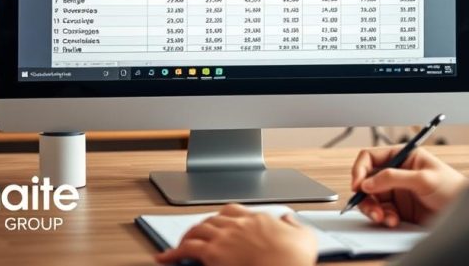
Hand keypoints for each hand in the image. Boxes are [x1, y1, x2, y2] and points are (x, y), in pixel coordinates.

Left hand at [155, 204, 316, 265]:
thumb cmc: (293, 258)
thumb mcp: (303, 237)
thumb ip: (294, 225)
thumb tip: (288, 220)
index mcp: (257, 218)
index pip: (233, 210)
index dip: (222, 216)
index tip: (219, 221)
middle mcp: (238, 224)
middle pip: (212, 218)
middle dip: (202, 226)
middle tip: (196, 234)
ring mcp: (224, 237)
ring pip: (197, 230)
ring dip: (186, 237)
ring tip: (180, 245)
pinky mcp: (213, 253)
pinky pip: (186, 249)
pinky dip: (173, 253)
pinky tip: (165, 257)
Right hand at [350, 146, 468, 227]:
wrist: (464, 211)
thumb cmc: (452, 188)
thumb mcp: (424, 179)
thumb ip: (394, 178)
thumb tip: (368, 182)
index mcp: (402, 156)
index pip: (370, 157)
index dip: (360, 170)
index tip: (358, 185)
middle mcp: (395, 172)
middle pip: (366, 180)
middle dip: (365, 195)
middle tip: (371, 208)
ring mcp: (396, 191)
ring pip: (371, 199)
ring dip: (372, 209)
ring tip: (382, 217)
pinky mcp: (398, 208)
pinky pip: (380, 212)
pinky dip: (382, 218)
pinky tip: (392, 221)